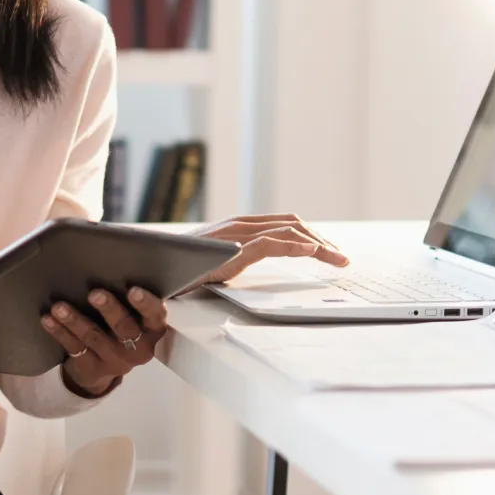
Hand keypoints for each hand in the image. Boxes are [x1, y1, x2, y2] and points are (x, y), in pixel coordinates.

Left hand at [41, 286, 167, 397]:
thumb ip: (129, 295)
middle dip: (109, 309)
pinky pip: (74, 348)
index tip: (133, 291)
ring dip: (75, 320)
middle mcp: (138, 348)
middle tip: (94, 294)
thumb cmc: (122, 327)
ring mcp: (115, 361)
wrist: (105, 367)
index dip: (146, 304)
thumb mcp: (135, 316)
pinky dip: (60, 332)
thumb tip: (110, 259)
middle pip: (124, 327)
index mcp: (153, 330)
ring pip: (94, 337)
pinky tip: (49, 319)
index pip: (155, 316)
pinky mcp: (92, 368)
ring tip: (59, 307)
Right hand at [176, 213, 347, 294]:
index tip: (331, 253)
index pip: (285, 225)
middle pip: (294, 225)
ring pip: (289, 231)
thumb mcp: (216, 262)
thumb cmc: (180, 269)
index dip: (313, 237)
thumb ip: (237, 259)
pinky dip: (296, 247)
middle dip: (323, 240)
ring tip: (338, 259)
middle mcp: (240, 225)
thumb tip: (252, 267)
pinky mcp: (231, 249)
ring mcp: (236, 235)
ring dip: (319, 245)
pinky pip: (271, 243)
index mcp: (239, 227)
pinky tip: (313, 254)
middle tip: (342, 259)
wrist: (152, 269)